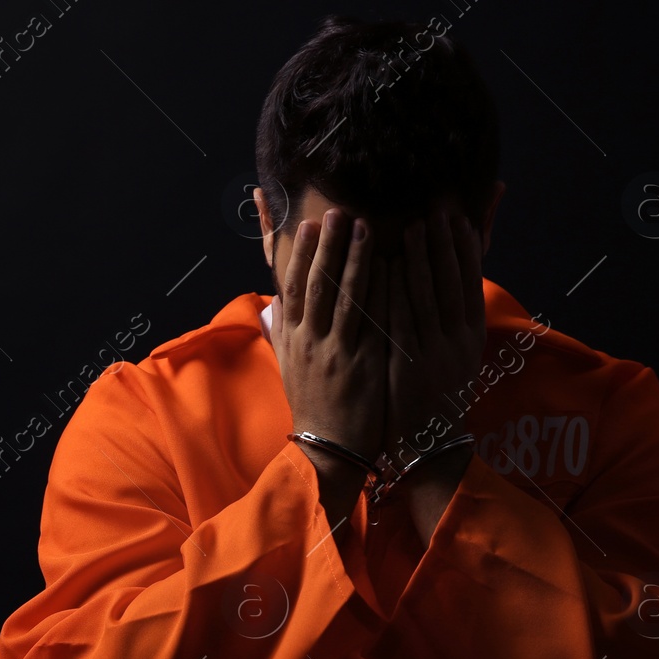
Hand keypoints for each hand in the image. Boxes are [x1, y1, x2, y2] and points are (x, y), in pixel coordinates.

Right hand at [271, 208, 388, 469]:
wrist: (328, 447)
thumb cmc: (314, 404)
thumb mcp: (290, 365)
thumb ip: (283, 332)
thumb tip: (275, 301)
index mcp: (291, 338)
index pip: (290, 285)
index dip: (296, 252)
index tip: (303, 223)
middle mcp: (307, 340)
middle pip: (312, 283)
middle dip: (323, 244)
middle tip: (333, 211)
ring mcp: (331, 350)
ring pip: (338, 295)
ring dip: (349, 257)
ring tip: (359, 225)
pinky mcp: (357, 363)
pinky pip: (365, 319)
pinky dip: (372, 289)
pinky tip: (384, 266)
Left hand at [380, 203, 486, 469]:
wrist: (428, 445)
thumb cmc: (436, 398)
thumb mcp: (453, 357)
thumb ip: (451, 323)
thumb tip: (448, 289)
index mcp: (469, 336)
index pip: (469, 282)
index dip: (464, 249)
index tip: (458, 218)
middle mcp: (456, 339)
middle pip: (452, 281)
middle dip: (444, 242)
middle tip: (437, 207)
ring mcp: (432, 350)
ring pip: (427, 295)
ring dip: (420, 258)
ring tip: (413, 226)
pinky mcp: (407, 362)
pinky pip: (401, 318)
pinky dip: (395, 291)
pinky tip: (387, 266)